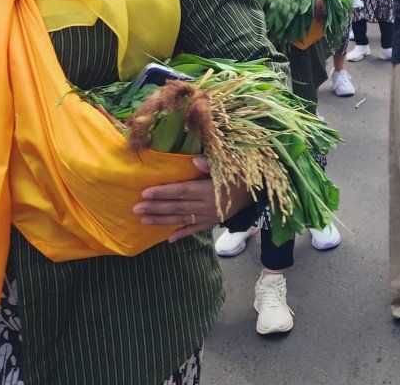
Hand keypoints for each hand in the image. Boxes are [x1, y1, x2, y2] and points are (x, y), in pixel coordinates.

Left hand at [134, 156, 252, 242]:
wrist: (264, 191)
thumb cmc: (246, 173)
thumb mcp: (234, 164)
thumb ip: (213, 163)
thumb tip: (194, 159)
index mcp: (210, 190)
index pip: (182, 191)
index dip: (163, 192)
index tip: (145, 192)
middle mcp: (208, 206)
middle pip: (178, 206)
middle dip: (156, 207)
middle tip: (135, 208)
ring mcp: (210, 216)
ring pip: (182, 219)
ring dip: (162, 220)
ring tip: (143, 220)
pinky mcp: (214, 222)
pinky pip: (196, 229)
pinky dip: (183, 234)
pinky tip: (169, 239)